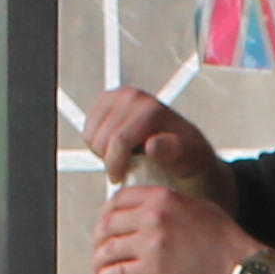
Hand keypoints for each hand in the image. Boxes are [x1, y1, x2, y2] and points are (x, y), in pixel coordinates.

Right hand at [83, 86, 223, 200]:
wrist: (183, 144)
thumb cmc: (187, 155)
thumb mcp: (187, 158)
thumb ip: (170, 150)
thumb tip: (151, 145)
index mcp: (150, 109)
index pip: (117, 141)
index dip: (115, 166)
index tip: (120, 178)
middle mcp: (132, 97)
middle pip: (100, 140)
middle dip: (110, 159)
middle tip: (127, 166)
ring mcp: (118, 96)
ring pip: (90, 136)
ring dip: (103, 152)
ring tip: (124, 157)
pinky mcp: (106, 100)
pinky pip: (87, 130)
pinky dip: (98, 142)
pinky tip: (117, 147)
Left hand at [91, 179, 255, 273]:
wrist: (239, 271)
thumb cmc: (226, 242)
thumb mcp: (200, 208)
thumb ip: (174, 205)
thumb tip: (155, 213)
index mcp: (163, 198)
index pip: (120, 199)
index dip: (107, 212)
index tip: (106, 224)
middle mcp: (153, 217)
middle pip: (108, 224)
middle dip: (99, 238)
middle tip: (100, 249)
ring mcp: (151, 245)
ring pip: (108, 249)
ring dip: (98, 260)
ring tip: (99, 269)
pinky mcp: (152, 272)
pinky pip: (117, 273)